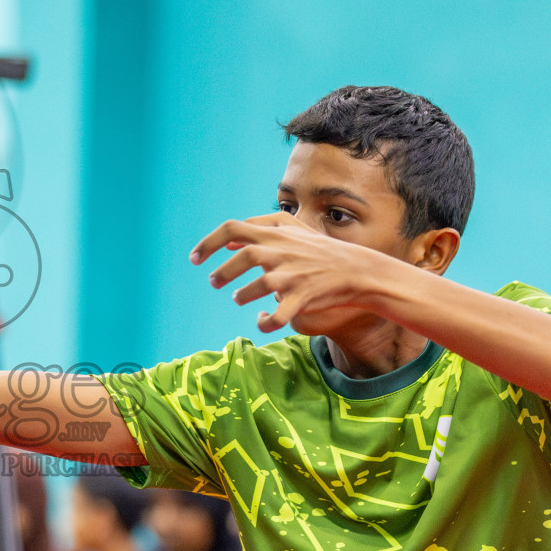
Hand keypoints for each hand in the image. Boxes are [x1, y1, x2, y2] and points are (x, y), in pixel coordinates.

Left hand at [189, 211, 382, 331]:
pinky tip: (262, 319)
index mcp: (275, 235)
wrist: (357, 270)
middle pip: (245, 256)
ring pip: (260, 286)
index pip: (233, 228)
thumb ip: (258, 230)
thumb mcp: (291, 231)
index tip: (194, 259)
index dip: (208, 243)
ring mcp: (294, 276)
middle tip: (214, 283)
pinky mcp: (303, 298)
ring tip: (239, 297)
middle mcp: (283, 253)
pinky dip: (266, 322)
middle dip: (222, 272)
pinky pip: (279, 316)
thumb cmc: (319, 250)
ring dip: (242, 294)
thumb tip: (227, 242)